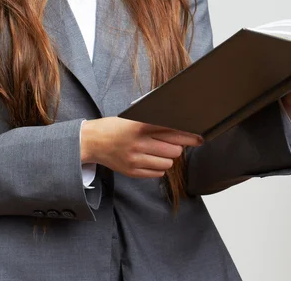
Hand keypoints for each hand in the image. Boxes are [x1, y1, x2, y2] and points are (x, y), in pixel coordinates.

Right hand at [81, 117, 203, 178]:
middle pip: (174, 149)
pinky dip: (159, 166)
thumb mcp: (133, 118)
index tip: (198, 135)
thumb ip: (154, 121)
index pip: (171, 130)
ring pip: (168, 162)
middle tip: (175, 142)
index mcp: (139, 125)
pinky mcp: (132, 171)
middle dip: (178, 146)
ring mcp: (135, 159)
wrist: (92, 141)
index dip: (188, 133)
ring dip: (168, 157)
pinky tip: (151, 158)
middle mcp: (138, 143)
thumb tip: (179, 126)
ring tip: (158, 150)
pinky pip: (158, 172)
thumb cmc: (114, 127)